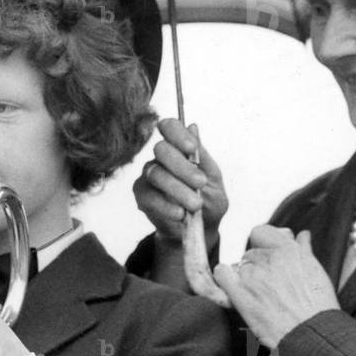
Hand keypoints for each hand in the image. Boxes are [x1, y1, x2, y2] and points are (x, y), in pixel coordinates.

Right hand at [133, 119, 228, 244]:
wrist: (202, 228)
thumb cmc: (209, 199)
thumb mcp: (213, 177)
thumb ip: (202, 155)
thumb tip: (193, 126)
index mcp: (179, 148)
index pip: (170, 127)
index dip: (177, 134)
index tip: (191, 149)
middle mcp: (160, 158)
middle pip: (161, 149)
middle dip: (182, 166)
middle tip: (200, 183)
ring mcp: (148, 176)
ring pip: (156, 174)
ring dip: (178, 190)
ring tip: (195, 205)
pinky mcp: (142, 196)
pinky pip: (150, 197)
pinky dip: (166, 206)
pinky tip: (180, 214)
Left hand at [214, 226, 338, 348]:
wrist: (311, 335)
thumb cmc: (318, 308)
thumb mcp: (316, 272)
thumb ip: (305, 249)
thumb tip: (303, 235)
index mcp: (288, 249)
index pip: (261, 232)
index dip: (263, 242)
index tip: (269, 254)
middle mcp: (268, 258)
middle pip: (251, 252)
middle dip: (258, 265)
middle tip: (270, 285)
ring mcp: (252, 274)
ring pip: (239, 265)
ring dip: (246, 277)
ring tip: (261, 296)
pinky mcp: (240, 293)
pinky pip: (222, 273)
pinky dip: (226, 279)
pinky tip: (235, 289)